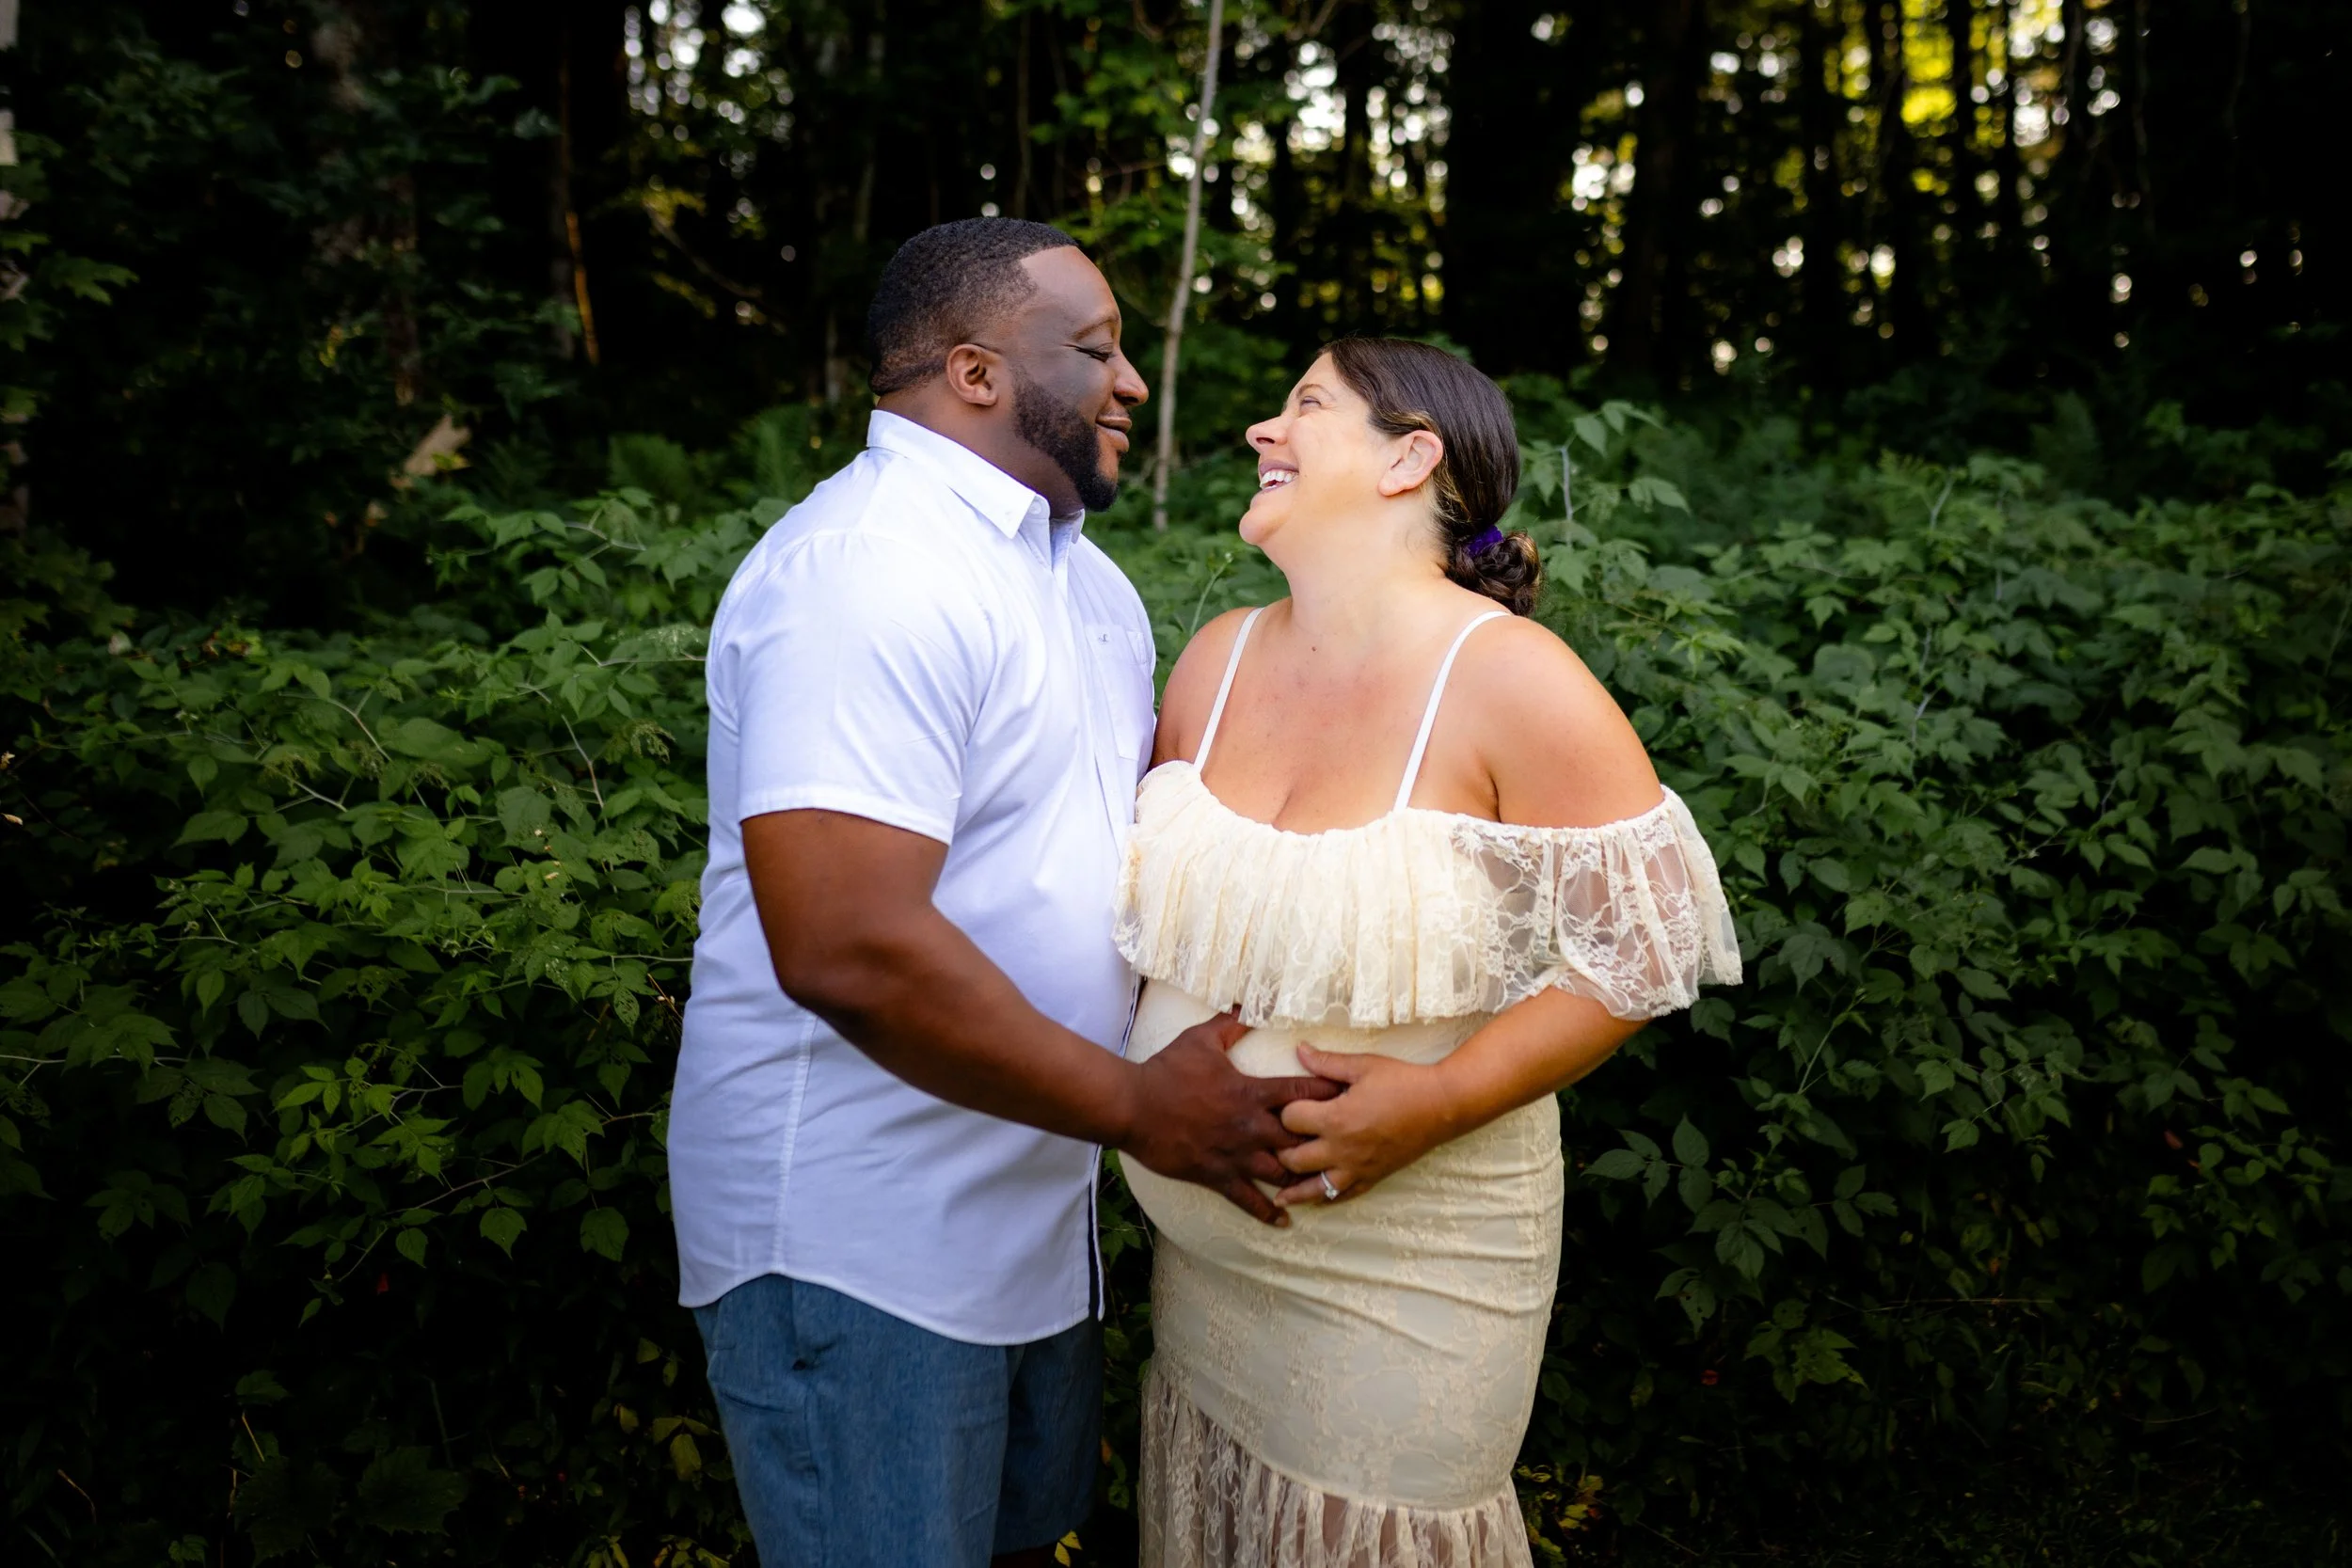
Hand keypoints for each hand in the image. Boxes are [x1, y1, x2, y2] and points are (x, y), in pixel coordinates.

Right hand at [1121, 1013, 1344, 1226]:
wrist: (1134, 1107)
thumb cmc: (1167, 1071)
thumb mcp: (1200, 1039)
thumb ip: (1229, 1024)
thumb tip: (1247, 1004)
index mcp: (1251, 1092)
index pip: (1301, 1091)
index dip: (1329, 1092)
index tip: (1352, 1095)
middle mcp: (1251, 1126)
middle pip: (1301, 1138)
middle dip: (1323, 1141)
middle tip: (1347, 1145)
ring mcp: (1236, 1155)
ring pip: (1282, 1173)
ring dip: (1303, 1177)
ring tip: (1323, 1183)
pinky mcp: (1218, 1176)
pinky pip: (1249, 1199)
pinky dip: (1268, 1212)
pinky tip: (1285, 1219)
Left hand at [1273, 1045, 1459, 1206]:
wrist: (1442, 1106)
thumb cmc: (1403, 1081)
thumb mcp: (1363, 1065)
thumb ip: (1326, 1062)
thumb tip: (1298, 1050)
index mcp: (1337, 1118)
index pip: (1290, 1120)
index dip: (1283, 1111)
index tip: (1284, 1106)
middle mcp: (1342, 1149)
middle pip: (1293, 1160)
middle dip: (1281, 1151)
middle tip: (1275, 1143)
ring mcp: (1357, 1168)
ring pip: (1314, 1190)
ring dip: (1295, 1189)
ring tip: (1279, 1193)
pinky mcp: (1372, 1177)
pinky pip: (1342, 1197)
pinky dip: (1325, 1199)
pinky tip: (1314, 1200)